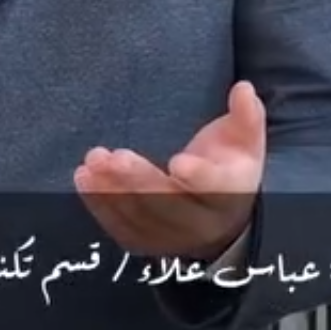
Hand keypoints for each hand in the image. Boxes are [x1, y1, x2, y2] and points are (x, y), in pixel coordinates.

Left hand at [73, 80, 265, 262]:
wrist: (219, 220)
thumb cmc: (228, 169)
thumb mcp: (244, 141)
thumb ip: (246, 115)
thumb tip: (244, 88)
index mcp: (229, 194)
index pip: (215, 189)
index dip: (199, 177)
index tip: (179, 162)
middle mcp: (201, 222)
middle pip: (170, 205)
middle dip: (141, 182)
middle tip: (115, 157)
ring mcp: (171, 237)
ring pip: (141, 217)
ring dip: (113, 190)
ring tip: (93, 161)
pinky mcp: (145, 241)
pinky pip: (120, 227)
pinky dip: (100, 204)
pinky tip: (84, 178)